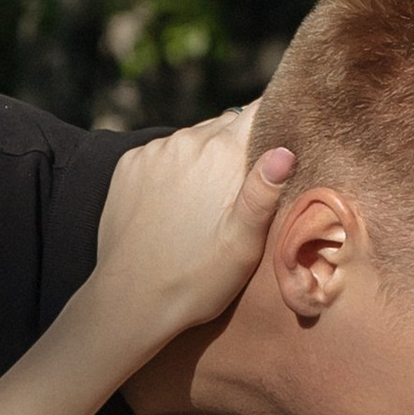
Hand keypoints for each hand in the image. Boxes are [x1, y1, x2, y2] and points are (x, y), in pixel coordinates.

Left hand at [84, 109, 294, 359]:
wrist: (130, 303)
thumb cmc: (196, 281)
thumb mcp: (243, 246)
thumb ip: (263, 194)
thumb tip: (284, 151)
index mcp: (222, 153)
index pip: (259, 111)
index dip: (276, 120)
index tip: (285, 138)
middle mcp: (186, 140)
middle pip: (226, 127)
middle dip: (239, 148)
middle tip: (241, 188)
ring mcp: (153, 151)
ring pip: (193, 140)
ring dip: (204, 159)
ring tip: (206, 202)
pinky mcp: (128, 165)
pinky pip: (162, 154)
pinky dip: (173, 169)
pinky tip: (175, 205)